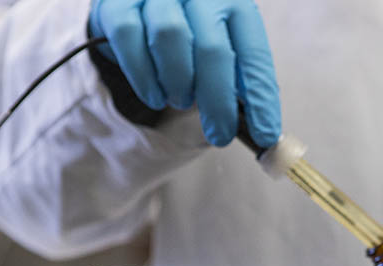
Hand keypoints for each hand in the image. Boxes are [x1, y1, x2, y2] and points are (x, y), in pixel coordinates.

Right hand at [89, 0, 280, 146]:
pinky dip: (143, 76)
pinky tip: (154, 96)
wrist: (142, 9)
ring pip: (169, 37)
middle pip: (212, 49)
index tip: (264, 135)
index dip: (260, 98)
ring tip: (181, 101)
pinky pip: (130, 36)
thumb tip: (259, 128)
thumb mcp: (220, 51)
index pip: (253, 53)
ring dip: (178, 83)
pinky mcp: (118, 2)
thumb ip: (236, 81)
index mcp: (234, 3)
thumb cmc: (189, 38)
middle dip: (218, 102)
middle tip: (220, 135)